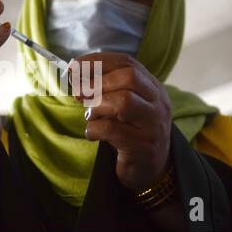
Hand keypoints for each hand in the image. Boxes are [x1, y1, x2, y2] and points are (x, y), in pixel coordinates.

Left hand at [74, 52, 171, 191]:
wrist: (150, 169)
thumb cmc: (129, 131)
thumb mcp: (120, 105)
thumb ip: (104, 89)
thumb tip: (74, 74)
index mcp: (152, 87)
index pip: (127, 63)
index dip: (97, 62)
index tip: (74, 67)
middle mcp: (158, 103)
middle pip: (129, 78)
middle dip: (97, 82)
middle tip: (78, 93)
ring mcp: (153, 125)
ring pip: (123, 101)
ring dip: (97, 106)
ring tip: (90, 116)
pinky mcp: (143, 147)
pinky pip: (112, 130)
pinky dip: (94, 129)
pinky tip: (92, 134)